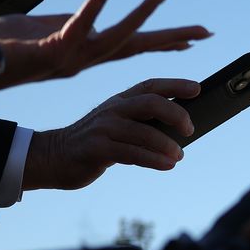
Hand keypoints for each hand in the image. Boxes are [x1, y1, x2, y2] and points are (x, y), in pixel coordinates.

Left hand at [0, 0, 209, 102]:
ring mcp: (69, 57)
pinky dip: (98, 0)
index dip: (160, 43)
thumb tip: (60, 25)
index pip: (127, 47)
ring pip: (116, 36)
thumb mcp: (34, 35)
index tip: (190, 40)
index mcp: (80, 55)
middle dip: (171, 38)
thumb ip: (51, 29)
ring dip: (142, 13)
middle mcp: (81, 60)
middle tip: (206, 31)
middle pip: (135, 47)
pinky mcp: (51, 49)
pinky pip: (81, 21)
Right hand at [21, 78, 200, 190]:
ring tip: (180, 155)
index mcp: (120, 100)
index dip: (175, 85)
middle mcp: (113, 109)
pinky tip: (168, 165)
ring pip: (144, 132)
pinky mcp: (96, 149)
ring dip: (167, 144)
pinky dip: (154, 160)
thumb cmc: (95, 142)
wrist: (52, 157)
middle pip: (151, 103)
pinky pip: (132, 154)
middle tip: (191, 129)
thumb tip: (182, 131)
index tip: (198, 88)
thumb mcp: (117, 125)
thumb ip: (142, 123)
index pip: (151, 85)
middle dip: (176, 113)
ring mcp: (104, 128)